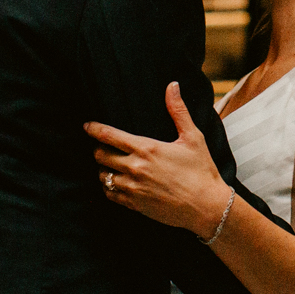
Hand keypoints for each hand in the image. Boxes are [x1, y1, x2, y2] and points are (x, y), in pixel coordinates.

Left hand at [84, 82, 233, 238]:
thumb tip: (172, 86)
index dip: (94, 129)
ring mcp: (133, 188)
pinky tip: (116, 183)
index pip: (109, 135)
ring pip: (102, 176)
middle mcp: (135, 168)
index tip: (87, 126)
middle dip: (98, 149)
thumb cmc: (201, 171)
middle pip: (100, 155)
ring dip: (103, 169)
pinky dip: (109, 187)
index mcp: (146, 148)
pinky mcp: (134, 205)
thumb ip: (178, 111)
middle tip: (102, 146)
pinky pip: (110, 194)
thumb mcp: (192, 137)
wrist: (207, 207)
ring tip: (109, 165)